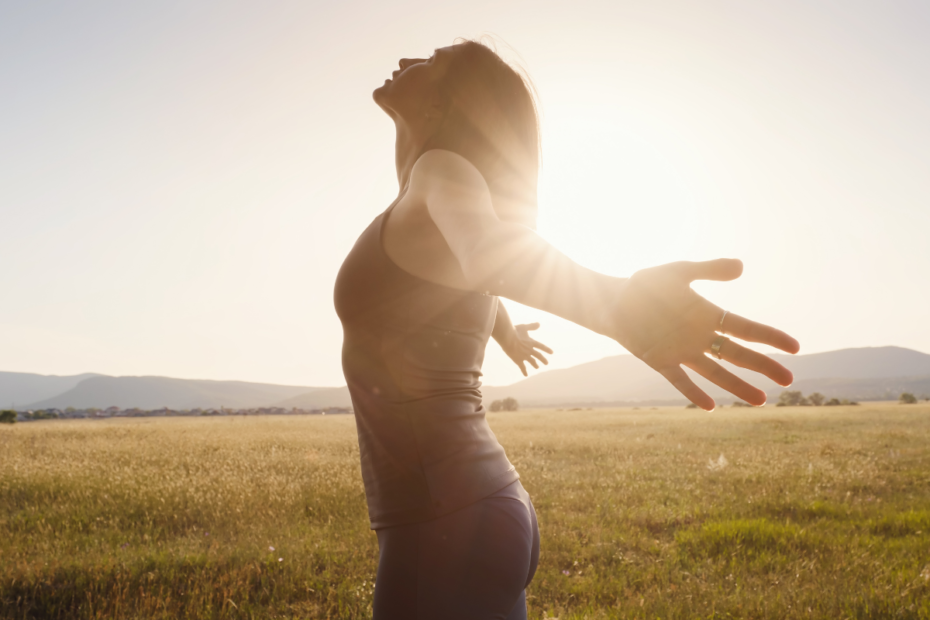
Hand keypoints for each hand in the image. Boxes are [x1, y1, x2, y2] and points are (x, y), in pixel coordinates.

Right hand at [501, 322, 552, 376]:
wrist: (507, 338)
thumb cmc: (515, 331)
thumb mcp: (524, 327)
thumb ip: (532, 326)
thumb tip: (539, 324)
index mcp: (532, 342)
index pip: (541, 346)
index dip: (547, 349)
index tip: (552, 353)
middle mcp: (530, 350)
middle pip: (538, 355)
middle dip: (543, 359)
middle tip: (546, 363)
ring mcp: (524, 356)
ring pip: (532, 362)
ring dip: (535, 364)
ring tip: (537, 367)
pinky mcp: (518, 360)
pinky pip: (522, 367)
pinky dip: (524, 371)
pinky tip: (526, 375)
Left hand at [608, 258, 799, 410]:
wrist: (612, 300)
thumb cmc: (645, 285)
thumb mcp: (678, 272)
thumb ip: (708, 269)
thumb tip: (741, 267)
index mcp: (708, 315)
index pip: (746, 329)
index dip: (770, 338)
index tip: (795, 347)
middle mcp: (700, 337)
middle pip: (738, 355)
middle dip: (763, 367)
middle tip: (789, 380)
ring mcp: (682, 352)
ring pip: (715, 373)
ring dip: (737, 386)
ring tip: (761, 400)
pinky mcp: (661, 362)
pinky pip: (681, 380)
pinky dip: (694, 393)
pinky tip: (711, 406)